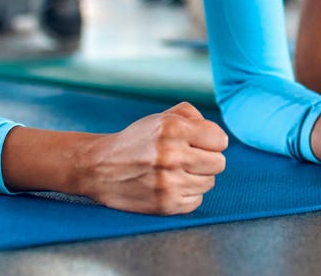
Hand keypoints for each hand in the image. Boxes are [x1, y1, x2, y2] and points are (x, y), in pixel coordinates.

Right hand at [76, 102, 227, 213]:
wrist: (101, 167)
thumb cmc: (137, 140)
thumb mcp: (162, 117)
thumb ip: (193, 116)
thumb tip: (219, 137)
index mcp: (173, 129)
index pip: (220, 140)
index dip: (211, 140)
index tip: (200, 142)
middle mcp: (172, 155)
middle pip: (219, 163)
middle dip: (207, 159)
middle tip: (188, 157)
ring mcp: (169, 182)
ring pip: (209, 182)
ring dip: (197, 177)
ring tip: (176, 171)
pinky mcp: (166, 205)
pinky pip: (196, 200)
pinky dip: (187, 193)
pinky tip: (171, 185)